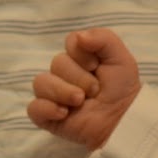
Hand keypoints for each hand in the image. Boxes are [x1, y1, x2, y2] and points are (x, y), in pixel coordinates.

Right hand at [28, 28, 141, 149]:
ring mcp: (53, 95)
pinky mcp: (47, 116)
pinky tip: (64, 113)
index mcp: (78, 58)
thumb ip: (102, 38)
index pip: (70, 43)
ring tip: (80, 102)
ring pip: (41, 83)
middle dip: (79, 77)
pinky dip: (47, 109)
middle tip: (95, 90)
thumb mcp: (120, 58)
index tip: (97, 67)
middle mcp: (63, 74)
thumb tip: (78, 37)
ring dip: (64, 92)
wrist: (123, 120)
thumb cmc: (122, 89)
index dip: (82, 55)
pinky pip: (34, 108)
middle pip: (57, 63)